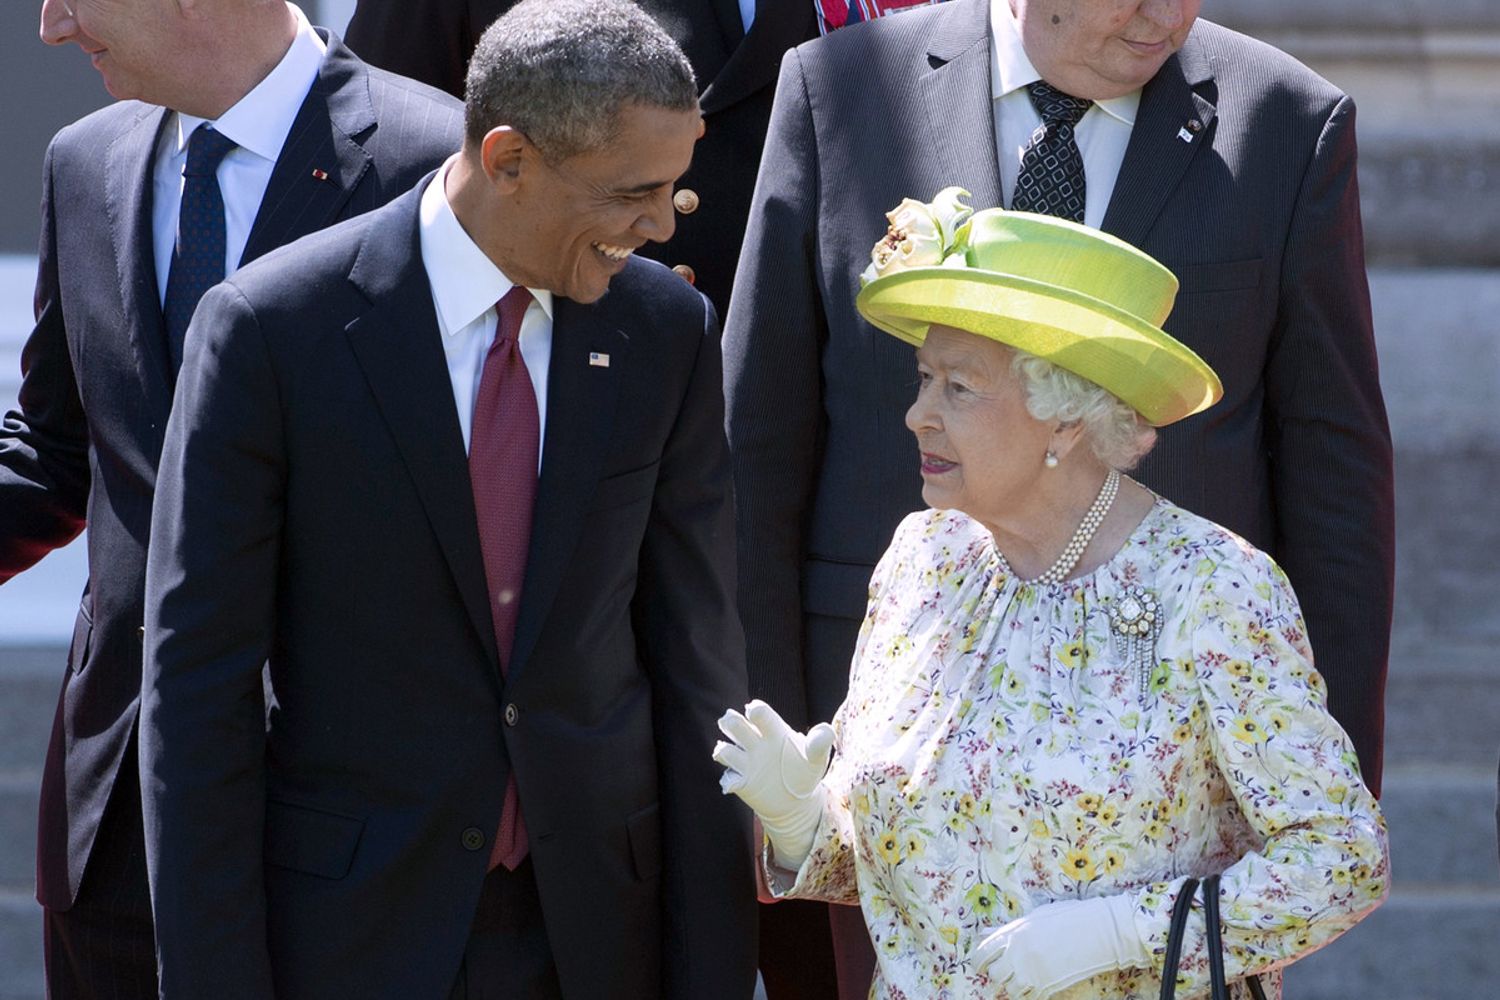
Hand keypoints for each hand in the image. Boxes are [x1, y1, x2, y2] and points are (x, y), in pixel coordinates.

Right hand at [713, 700, 834, 869]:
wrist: (797, 801)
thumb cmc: (805, 772)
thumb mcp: (817, 757)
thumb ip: (820, 742)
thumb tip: (826, 730)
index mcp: (773, 731)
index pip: (760, 714)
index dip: (755, 710)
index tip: (753, 711)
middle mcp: (755, 743)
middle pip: (734, 724)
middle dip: (730, 721)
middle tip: (732, 722)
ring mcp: (746, 763)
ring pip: (725, 750)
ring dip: (723, 750)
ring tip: (729, 754)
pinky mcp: (741, 783)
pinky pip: (728, 778)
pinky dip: (729, 780)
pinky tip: (736, 783)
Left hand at [972, 895, 1147, 998]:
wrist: (1100, 930)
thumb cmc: (1068, 917)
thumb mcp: (1035, 917)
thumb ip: (1009, 929)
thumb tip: (986, 934)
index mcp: (1014, 933)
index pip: (982, 952)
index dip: (978, 961)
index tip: (980, 965)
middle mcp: (1019, 954)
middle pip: (994, 974)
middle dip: (996, 974)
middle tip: (1003, 971)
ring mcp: (1033, 972)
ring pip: (1009, 989)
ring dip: (1012, 985)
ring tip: (1021, 977)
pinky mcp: (1048, 986)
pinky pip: (1028, 996)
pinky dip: (1027, 993)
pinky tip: (1035, 983)